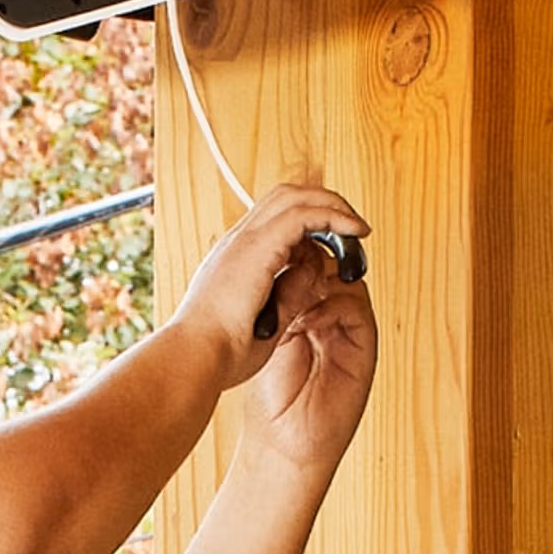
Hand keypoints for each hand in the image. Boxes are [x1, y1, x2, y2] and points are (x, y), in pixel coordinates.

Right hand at [175, 184, 372, 390]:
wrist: (195, 357)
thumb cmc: (220, 353)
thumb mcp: (267, 321)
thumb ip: (291, 294)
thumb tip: (316, 274)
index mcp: (234, 259)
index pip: (274, 220)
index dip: (307, 223)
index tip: (331, 243)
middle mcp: (237, 242)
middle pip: (285, 197)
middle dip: (323, 203)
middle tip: (350, 225)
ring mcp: (245, 239)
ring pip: (295, 196)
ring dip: (331, 206)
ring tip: (357, 227)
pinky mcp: (259, 245)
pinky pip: (304, 214)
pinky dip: (333, 217)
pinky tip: (353, 232)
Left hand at [235, 233, 377, 481]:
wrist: (285, 443)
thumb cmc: (270, 398)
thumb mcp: (268, 339)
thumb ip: (279, 300)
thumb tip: (279, 259)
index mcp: (308, 310)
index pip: (310, 260)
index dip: (298, 246)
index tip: (279, 245)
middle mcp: (332, 315)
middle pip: (332, 261)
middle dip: (313, 254)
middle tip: (293, 255)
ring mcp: (349, 329)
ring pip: (346, 278)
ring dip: (322, 276)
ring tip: (297, 289)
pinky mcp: (363, 346)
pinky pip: (355, 307)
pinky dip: (332, 303)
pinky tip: (307, 317)